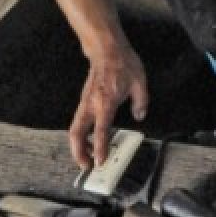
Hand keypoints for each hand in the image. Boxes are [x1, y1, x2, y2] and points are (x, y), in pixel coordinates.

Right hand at [69, 42, 149, 167]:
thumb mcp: (140, 82)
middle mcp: (91, 105)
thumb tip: (139, 116)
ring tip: (89, 156)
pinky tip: (92, 138)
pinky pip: (78, 121)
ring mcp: (85, 103)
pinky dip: (81, 134)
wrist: (107, 50)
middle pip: (76, 134)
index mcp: (106, 102)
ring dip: (78, 145)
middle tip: (87, 166)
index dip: (100, 148)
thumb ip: (141, 102)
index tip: (99, 162)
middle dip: (78, 153)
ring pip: (75, 129)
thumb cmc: (123, 64)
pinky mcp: (84, 101)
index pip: (101, 131)